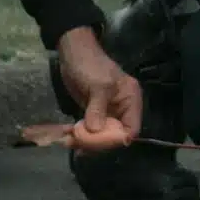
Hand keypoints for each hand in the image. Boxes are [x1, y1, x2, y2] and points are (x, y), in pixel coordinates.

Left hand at [55, 26, 140, 150]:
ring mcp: (107, 111)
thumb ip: (98, 108)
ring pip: (102, 135)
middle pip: (115, 135)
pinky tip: (68, 138)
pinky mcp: (93, 113)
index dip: (117, 139)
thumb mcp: (98, 85)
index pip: (131, 128)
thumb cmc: (90, 65)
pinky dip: (80, 135)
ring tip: (69, 142)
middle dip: (98, 142)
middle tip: (78, 145)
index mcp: (130, 100)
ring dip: (86, 141)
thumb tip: (95, 131)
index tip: (97, 144)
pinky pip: (91, 130)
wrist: (73, 54)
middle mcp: (122, 108)